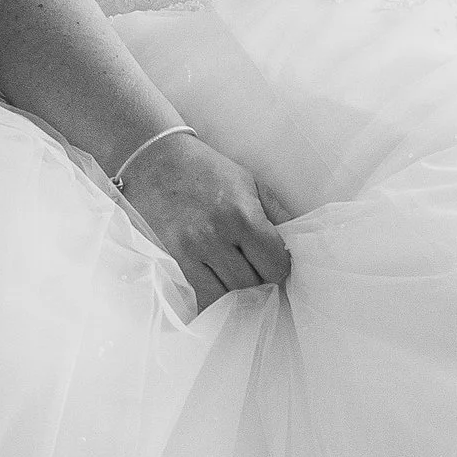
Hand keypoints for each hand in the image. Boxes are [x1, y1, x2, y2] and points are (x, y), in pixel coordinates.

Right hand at [115, 130, 291, 311]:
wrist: (156, 160)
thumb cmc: (209, 171)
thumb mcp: (251, 183)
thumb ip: (278, 214)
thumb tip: (300, 241)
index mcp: (242, 215)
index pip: (275, 265)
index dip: (280, 268)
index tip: (275, 263)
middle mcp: (216, 236)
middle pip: (251, 284)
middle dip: (258, 281)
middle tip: (255, 270)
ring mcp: (190, 250)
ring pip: (224, 296)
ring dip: (234, 292)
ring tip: (235, 277)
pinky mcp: (170, 258)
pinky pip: (197, 295)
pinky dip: (210, 296)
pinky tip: (215, 284)